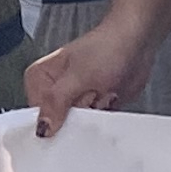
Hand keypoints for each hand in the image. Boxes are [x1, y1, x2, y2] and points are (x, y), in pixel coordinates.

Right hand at [26, 13, 150, 136]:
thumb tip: (42, 128)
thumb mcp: (77, 76)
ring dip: (92, 116)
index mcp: (39, 78)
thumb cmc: (106, 48)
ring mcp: (73, 100)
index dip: (52, 121)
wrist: (135, 43)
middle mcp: (53, 91)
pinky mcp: (91, 108)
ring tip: (100, 92)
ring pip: (75, 127)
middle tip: (90, 95)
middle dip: (77, 117)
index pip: (35, 114)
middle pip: (55, 124)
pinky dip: (102, 118)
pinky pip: (91, 127)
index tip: (71, 111)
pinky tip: (108, 98)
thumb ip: (56, 102)